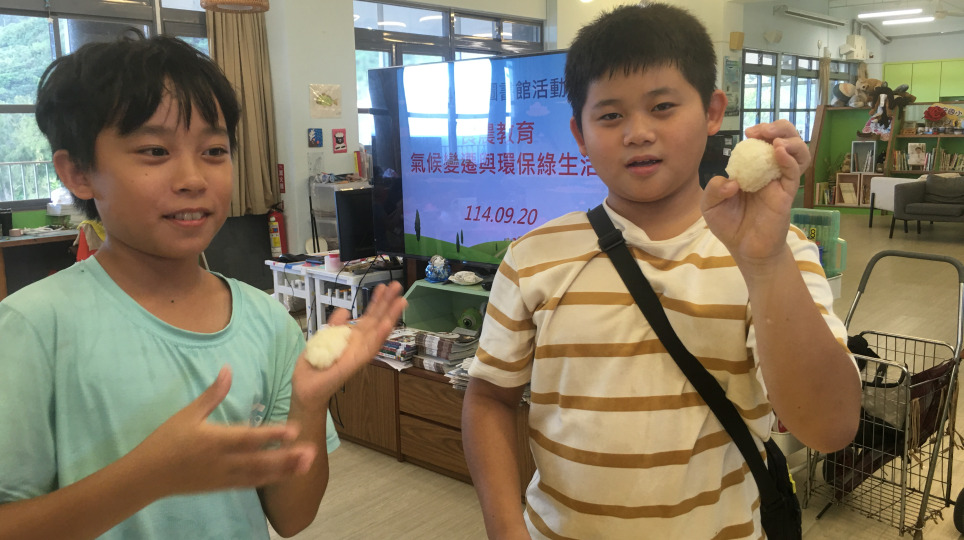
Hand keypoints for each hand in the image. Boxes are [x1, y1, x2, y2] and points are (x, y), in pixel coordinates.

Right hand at [129, 366, 317, 497]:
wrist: (147, 476)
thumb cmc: (166, 440)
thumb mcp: (187, 414)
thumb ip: (213, 393)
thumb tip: (228, 368)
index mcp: (214, 440)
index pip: (247, 438)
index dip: (271, 435)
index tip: (293, 431)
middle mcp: (222, 461)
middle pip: (260, 461)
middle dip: (287, 457)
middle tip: (312, 452)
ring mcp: (224, 477)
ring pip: (259, 475)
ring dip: (285, 470)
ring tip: (307, 465)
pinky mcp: (222, 486)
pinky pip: (250, 484)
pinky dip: (269, 480)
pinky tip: (287, 475)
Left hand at [291, 281, 406, 410]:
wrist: (306, 389)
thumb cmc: (315, 367)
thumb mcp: (324, 338)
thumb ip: (336, 325)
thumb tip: (345, 310)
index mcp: (353, 339)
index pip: (368, 317)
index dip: (376, 302)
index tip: (383, 287)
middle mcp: (359, 345)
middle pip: (376, 321)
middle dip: (387, 303)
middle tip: (397, 285)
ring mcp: (359, 354)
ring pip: (378, 332)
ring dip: (390, 317)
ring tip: (401, 300)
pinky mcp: (355, 363)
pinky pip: (370, 349)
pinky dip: (379, 336)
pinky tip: (388, 324)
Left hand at [701, 120, 809, 263]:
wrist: (744, 249)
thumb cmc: (729, 225)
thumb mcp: (710, 206)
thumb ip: (714, 189)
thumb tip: (733, 181)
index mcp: (753, 167)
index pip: (765, 140)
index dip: (762, 131)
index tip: (750, 132)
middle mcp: (770, 171)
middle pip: (787, 139)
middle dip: (779, 127)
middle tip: (762, 130)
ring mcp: (780, 182)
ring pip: (799, 152)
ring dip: (791, 139)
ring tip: (776, 140)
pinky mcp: (787, 194)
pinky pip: (793, 172)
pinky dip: (789, 159)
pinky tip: (778, 152)